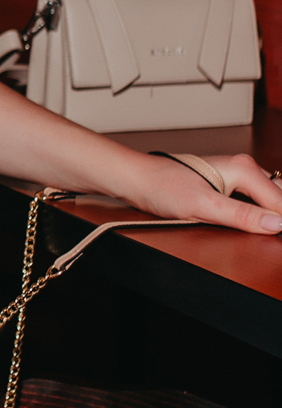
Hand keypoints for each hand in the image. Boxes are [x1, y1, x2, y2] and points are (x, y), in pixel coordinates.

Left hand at [120, 150, 281, 237]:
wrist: (139, 179)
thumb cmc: (164, 187)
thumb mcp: (204, 206)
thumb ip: (241, 215)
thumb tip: (276, 224)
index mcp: (244, 169)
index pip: (280, 202)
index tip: (281, 239)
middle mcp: (245, 168)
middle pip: (279, 196)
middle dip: (280, 216)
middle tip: (277, 238)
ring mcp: (237, 175)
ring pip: (270, 196)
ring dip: (273, 213)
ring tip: (273, 231)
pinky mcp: (229, 184)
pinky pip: (257, 198)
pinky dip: (262, 211)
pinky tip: (259, 224)